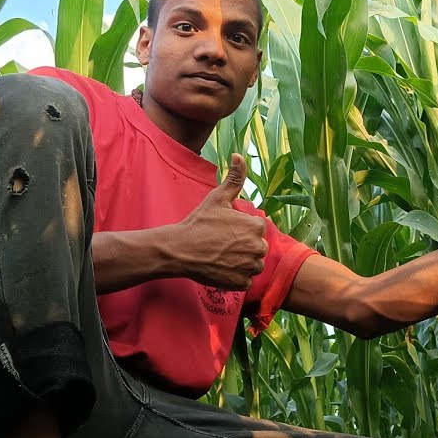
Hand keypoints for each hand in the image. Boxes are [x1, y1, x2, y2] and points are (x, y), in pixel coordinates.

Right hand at [171, 154, 267, 290]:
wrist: (180, 249)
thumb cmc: (198, 223)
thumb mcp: (217, 198)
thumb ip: (234, 178)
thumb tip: (239, 155)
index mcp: (255, 226)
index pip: (257, 229)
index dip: (241, 229)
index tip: (226, 231)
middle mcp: (257, 247)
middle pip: (257, 248)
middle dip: (244, 246)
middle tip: (222, 244)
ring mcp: (249, 266)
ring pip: (254, 265)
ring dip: (243, 262)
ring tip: (222, 256)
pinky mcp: (241, 283)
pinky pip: (246, 280)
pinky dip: (236, 277)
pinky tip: (221, 268)